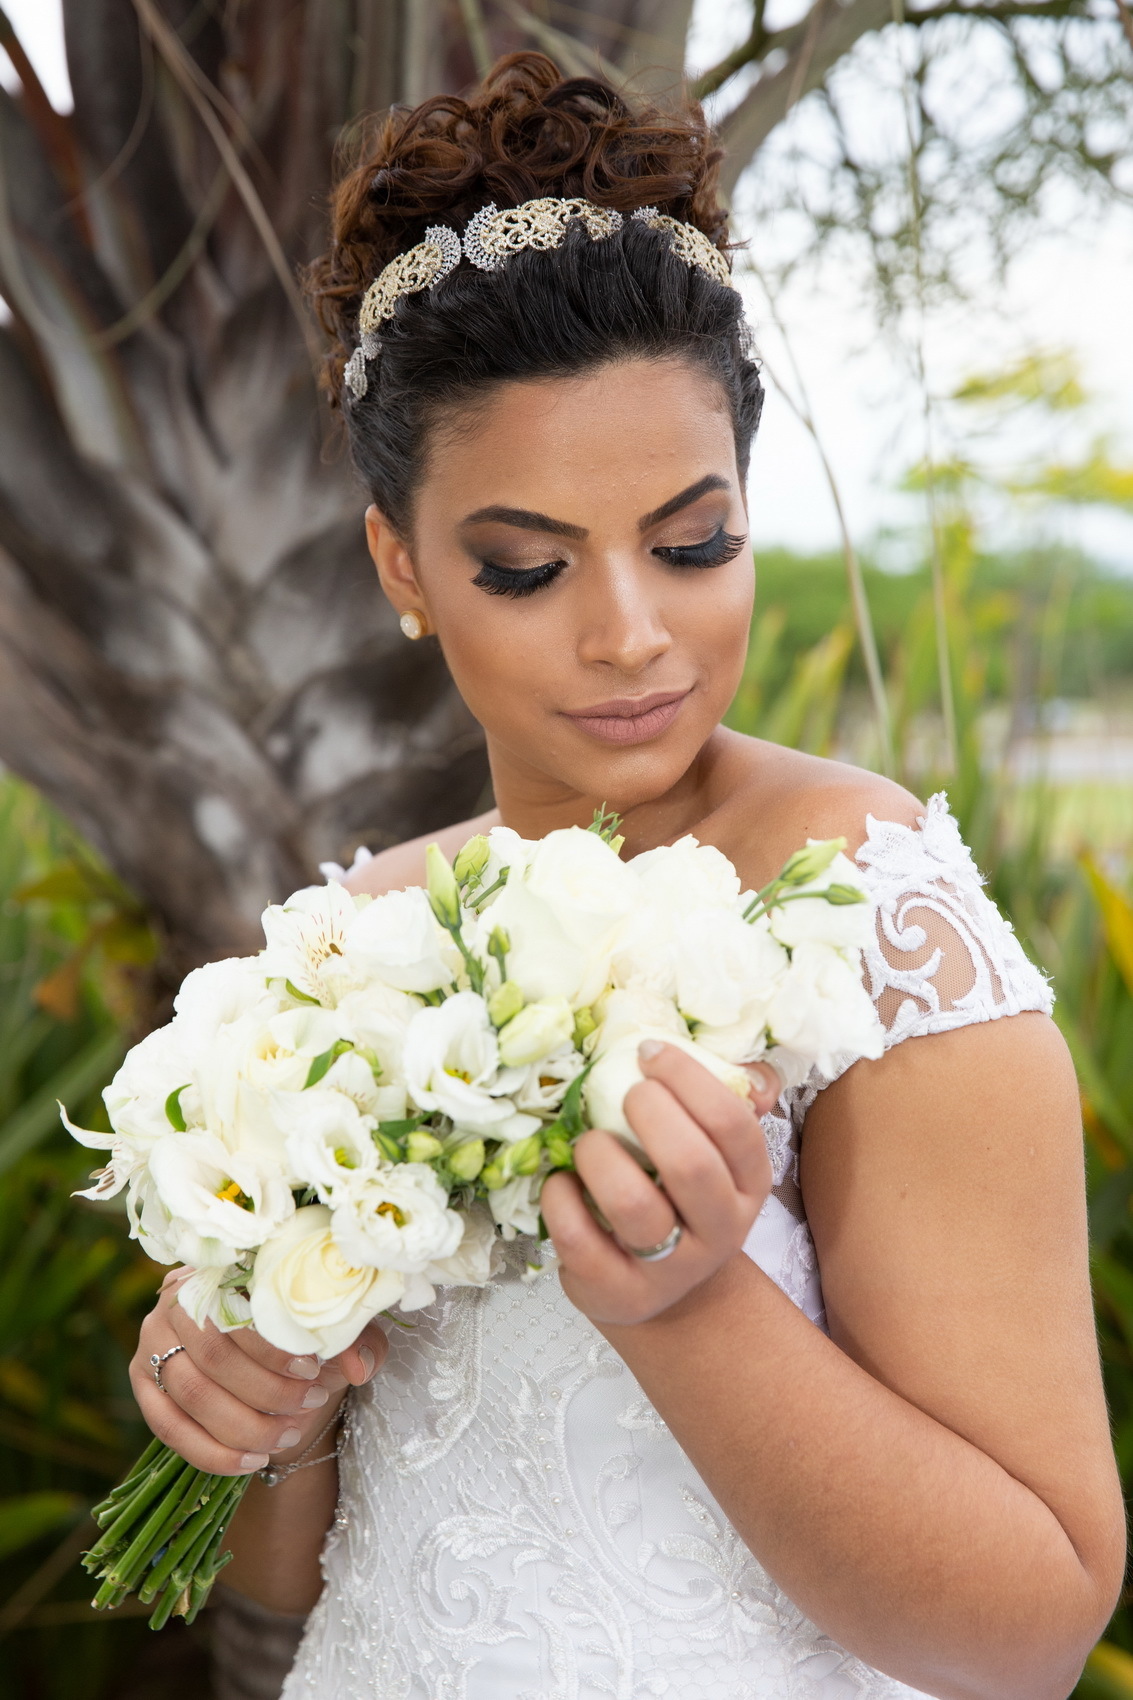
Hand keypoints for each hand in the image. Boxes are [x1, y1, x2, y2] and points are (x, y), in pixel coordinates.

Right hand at [130, 1272, 388, 1474]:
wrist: (275, 1369)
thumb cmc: (305, 1339)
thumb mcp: (338, 1333)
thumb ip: (356, 1341)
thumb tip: (358, 1366)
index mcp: (223, 1268)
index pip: (240, 1306)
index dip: (275, 1345)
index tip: (315, 1370)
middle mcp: (177, 1298)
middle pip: (213, 1354)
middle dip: (266, 1390)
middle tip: (309, 1405)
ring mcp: (153, 1341)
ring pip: (192, 1393)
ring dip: (243, 1424)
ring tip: (288, 1435)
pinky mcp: (144, 1383)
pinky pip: (169, 1427)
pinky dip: (211, 1452)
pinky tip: (251, 1461)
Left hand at [541, 1042, 777, 1326]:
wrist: (661, 1290)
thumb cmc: (680, 1199)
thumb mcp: (715, 1155)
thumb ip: (733, 1101)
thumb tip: (749, 1073)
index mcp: (748, 1183)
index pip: (733, 1126)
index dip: (688, 1079)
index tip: (649, 1053)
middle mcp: (720, 1230)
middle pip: (690, 1165)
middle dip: (649, 1113)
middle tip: (626, 1095)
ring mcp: (670, 1268)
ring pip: (632, 1204)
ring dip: (599, 1155)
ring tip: (590, 1143)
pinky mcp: (618, 1292)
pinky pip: (580, 1238)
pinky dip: (560, 1197)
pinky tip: (563, 1182)